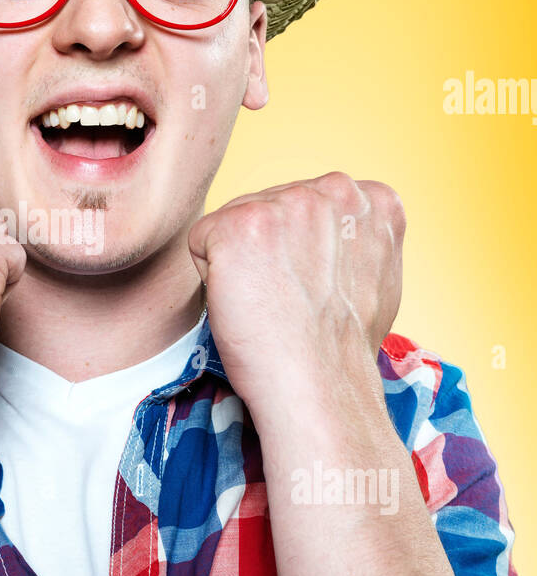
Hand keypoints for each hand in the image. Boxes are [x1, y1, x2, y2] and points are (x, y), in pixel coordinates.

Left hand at [188, 172, 404, 412]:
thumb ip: (353, 238)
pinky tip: (244, 303)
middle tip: (287, 301)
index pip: (304, 207)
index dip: (299, 254)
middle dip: (267, 253)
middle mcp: (335, 189)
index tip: (313, 289)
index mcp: (372, 199)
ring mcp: (288, 202)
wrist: (321, 386)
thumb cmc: (340, 349)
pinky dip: (211, 278)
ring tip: (269, 303)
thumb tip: (331, 234)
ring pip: (234, 225)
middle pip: (268, 208)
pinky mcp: (241, 223)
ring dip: (239, 264)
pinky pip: (201, 241)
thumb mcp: (374, 275)